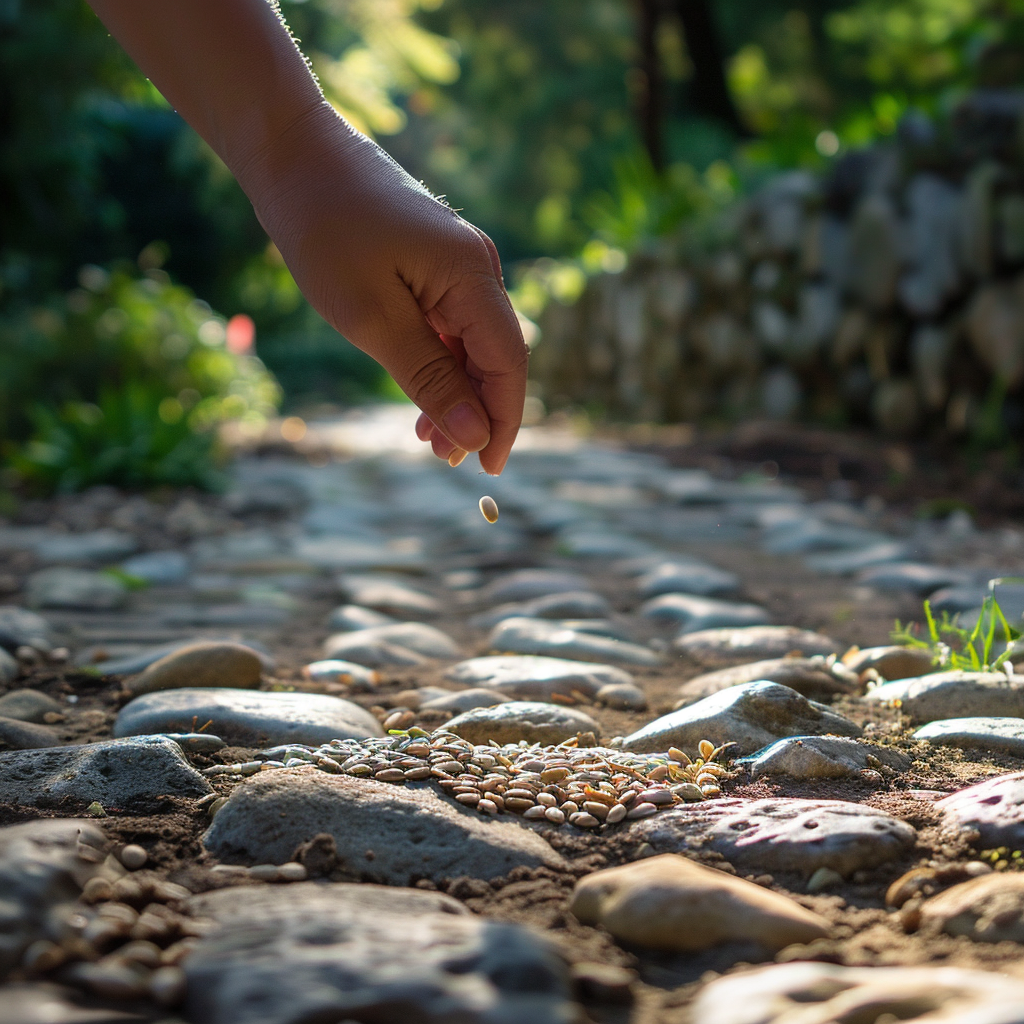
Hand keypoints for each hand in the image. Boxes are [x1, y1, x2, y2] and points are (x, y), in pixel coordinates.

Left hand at [248, 109, 527, 473]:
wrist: (293, 154)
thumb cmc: (325, 230)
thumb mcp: (371, 318)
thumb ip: (428, 378)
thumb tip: (473, 435)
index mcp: (472, 275)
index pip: (509, 363)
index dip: (504, 421)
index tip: (488, 470)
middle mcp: (478, 268)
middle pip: (496, 356)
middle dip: (476, 412)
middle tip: (442, 459)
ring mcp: (458, 264)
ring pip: (472, 344)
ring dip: (455, 392)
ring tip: (426, 437)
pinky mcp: (435, 264)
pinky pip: (450, 325)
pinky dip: (439, 362)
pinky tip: (418, 392)